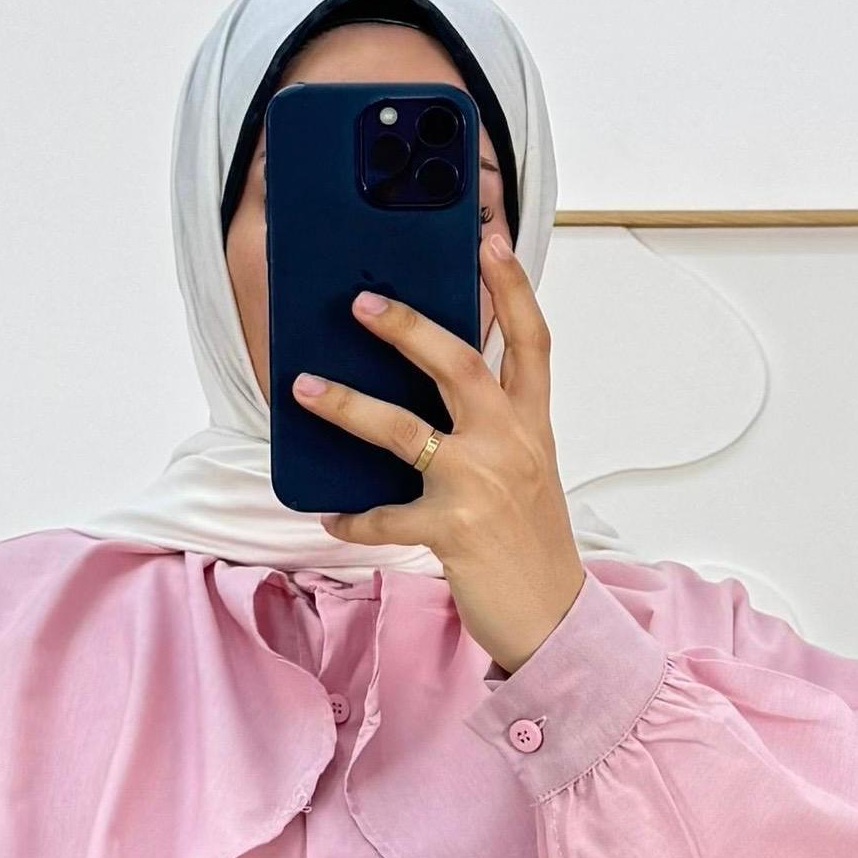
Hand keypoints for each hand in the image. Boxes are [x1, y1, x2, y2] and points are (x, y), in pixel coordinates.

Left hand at [291, 242, 585, 674]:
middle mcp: (510, 443)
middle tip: (362, 301)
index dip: (511, 286)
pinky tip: (329, 514)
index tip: (488, 240)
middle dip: (407, 327)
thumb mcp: (527, 468)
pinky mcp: (452, 530)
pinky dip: (352, 517)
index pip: (530, 340)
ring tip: (304, 387)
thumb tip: (430, 387)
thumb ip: (494, 424)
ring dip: (348, 404)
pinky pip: (384, 516)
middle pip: (458, 364)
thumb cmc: (532, 540)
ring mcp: (481, 485)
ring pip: (404, 430)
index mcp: (531, 423)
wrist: (552, 616)